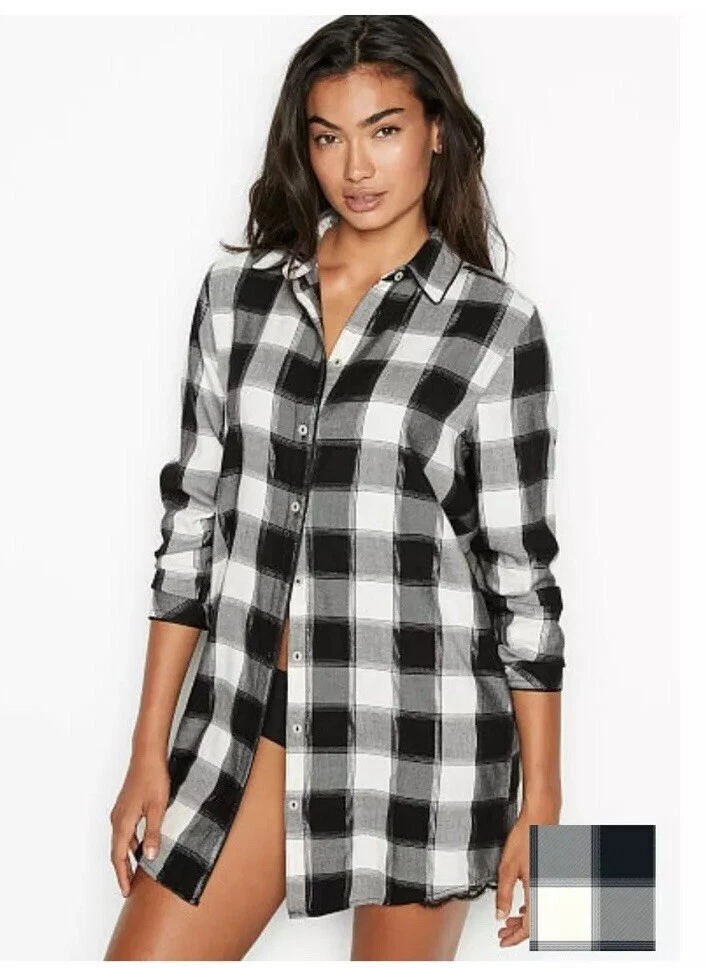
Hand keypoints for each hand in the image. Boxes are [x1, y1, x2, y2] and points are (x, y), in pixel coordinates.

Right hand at [108, 750, 169, 897]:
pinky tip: (143, 846)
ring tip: (139, 871)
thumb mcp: (158, 809)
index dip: (122, 876)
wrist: (147, 755)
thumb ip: (153, 834)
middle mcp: (117, 819)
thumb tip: (150, 857)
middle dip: (123, 870)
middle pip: (117, 851)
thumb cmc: (153, 779)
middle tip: (130, 888)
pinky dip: (131, 843)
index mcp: (122, 823)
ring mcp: (120, 812)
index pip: (119, 857)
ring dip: (128, 857)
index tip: (126, 892)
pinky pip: (126, 831)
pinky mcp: (126, 806)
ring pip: (122, 841)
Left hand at [495, 794, 560, 947]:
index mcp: (538, 891)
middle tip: (503, 931)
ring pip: (541, 910)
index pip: (529, 926)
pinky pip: (543, 899)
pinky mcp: (550, 875)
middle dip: (519, 929)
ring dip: (525, 918)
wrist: (540, 817)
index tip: (503, 939)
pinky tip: (522, 904)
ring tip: (509, 918)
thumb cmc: (526, 837)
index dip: (515, 936)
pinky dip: (532, 907)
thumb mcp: (507, 868)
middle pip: (537, 921)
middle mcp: (548, 889)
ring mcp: (551, 882)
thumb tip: (501, 913)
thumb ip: (504, 894)